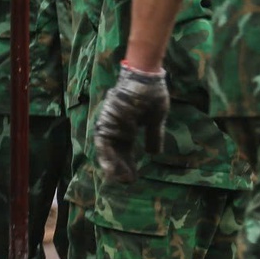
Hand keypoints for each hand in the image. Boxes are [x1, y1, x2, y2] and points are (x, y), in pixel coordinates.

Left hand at [94, 63, 167, 183]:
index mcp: (127, 127)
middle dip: (121, 168)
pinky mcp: (106, 122)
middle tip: (128, 181)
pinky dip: (108, 157)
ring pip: (107, 150)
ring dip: (113, 166)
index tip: (134, 176)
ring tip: (121, 180)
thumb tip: (154, 154)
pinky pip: (104, 143)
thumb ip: (153, 136)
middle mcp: (116, 127)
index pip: (125, 149)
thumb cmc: (152, 93)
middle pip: (116, 152)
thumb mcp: (156, 119)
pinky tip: (114, 169)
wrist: (145, 77)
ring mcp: (110, 124)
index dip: (129, 163)